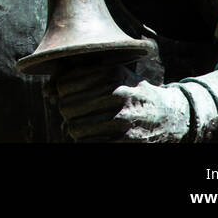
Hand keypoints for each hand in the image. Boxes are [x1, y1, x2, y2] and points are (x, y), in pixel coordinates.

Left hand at [52, 62, 190, 141]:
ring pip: (76, 128)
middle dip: (66, 113)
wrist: (170, 114)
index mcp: (112, 73)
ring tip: (80, 127)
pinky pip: (91, 144)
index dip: (61, 93)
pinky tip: (90, 137)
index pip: (64, 84)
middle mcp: (118, 92)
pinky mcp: (128, 140)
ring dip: (74, 130)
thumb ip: (82, 75)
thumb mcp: (113, 75)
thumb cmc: (132, 91)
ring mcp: (124, 118)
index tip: (67, 96)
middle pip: (67, 106)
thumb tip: (48, 90)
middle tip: (72, 115)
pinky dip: (85, 142)